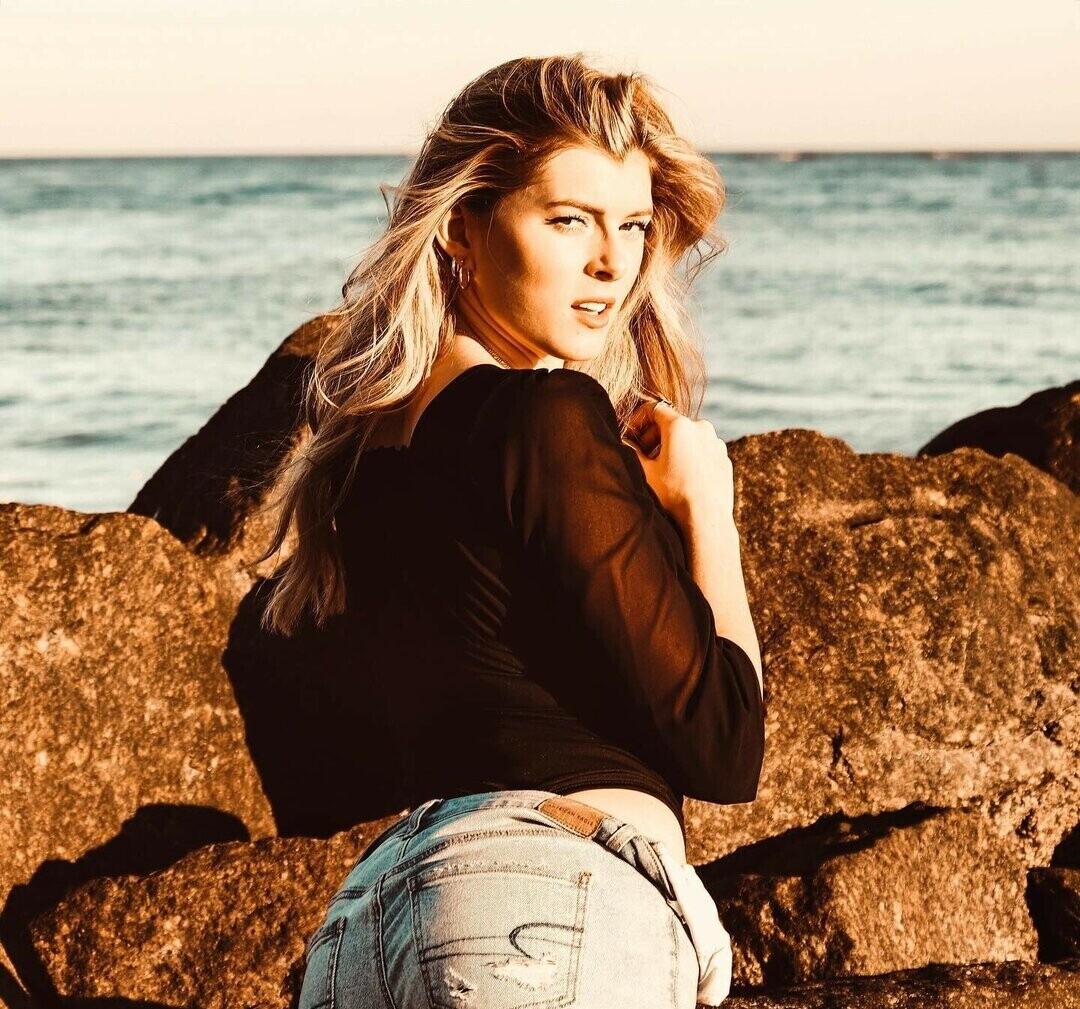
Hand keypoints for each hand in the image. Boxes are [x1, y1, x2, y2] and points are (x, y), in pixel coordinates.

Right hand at [622, 398, 734, 527]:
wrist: (705, 520)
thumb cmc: (672, 496)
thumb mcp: (644, 471)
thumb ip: (631, 450)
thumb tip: (624, 441)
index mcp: (679, 426)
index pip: (654, 408)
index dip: (638, 420)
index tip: (631, 436)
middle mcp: (701, 428)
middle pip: (672, 422)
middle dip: (655, 436)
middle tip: (644, 455)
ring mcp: (716, 443)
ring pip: (689, 436)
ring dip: (673, 447)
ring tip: (663, 469)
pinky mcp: (724, 458)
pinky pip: (703, 450)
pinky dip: (690, 457)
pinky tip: (682, 478)